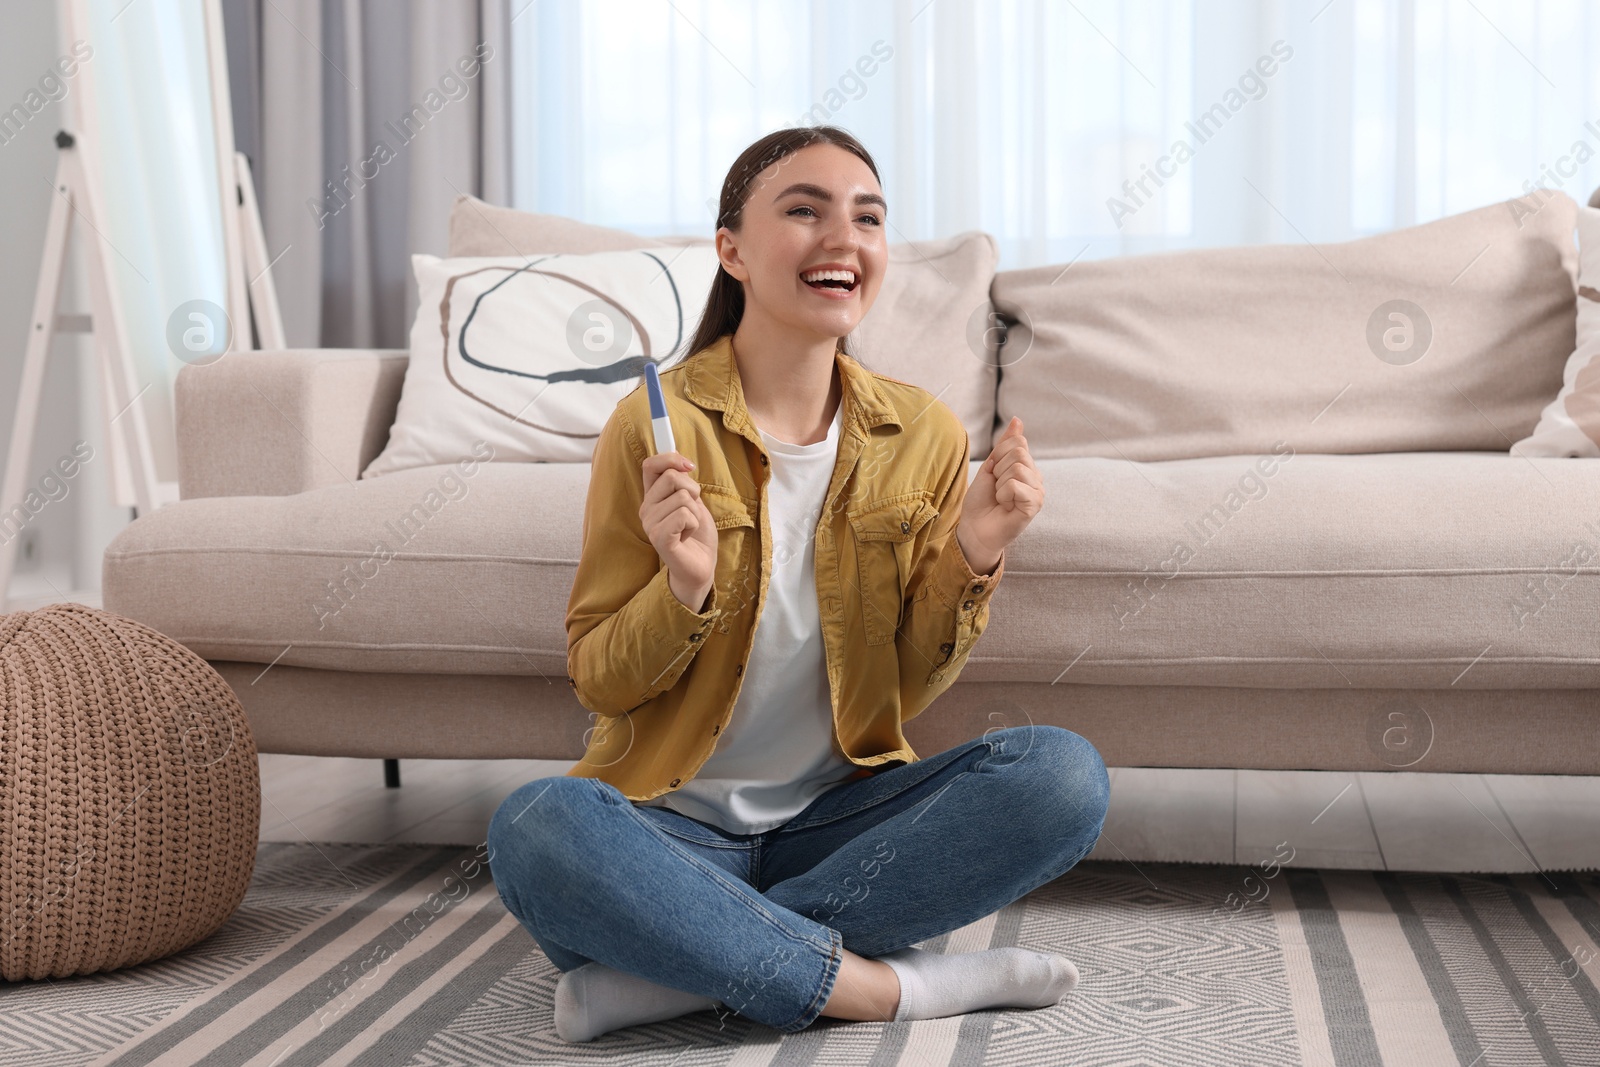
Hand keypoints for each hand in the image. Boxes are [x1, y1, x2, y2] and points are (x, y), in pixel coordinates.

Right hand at [640, 451, 715, 608]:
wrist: (701, 565)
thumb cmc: (696, 534)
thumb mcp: (693, 501)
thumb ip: (683, 483)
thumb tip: (680, 462)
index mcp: (652, 497)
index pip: (650, 465)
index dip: (670, 458)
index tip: (689, 466)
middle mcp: (646, 509)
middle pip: (671, 477)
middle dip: (692, 489)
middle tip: (694, 510)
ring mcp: (650, 524)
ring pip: (682, 497)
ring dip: (695, 512)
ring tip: (690, 527)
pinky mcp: (659, 538)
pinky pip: (683, 515)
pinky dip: (694, 523)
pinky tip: (688, 536)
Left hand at [957, 416, 1042, 572]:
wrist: (974, 528)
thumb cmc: (981, 501)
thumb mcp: (991, 466)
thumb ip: (1005, 445)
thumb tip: (1017, 419)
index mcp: (1027, 467)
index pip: (1016, 442)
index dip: (997, 456)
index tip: (994, 475)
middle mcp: (1036, 478)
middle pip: (1018, 453)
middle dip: (998, 470)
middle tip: (997, 488)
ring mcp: (1038, 491)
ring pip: (1017, 468)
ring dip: (1000, 484)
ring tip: (1001, 498)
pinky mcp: (1035, 505)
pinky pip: (1016, 485)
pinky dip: (1003, 494)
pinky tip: (1005, 506)